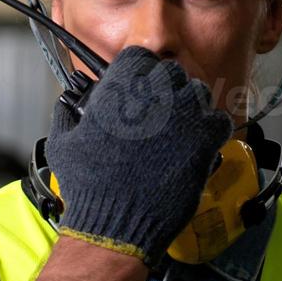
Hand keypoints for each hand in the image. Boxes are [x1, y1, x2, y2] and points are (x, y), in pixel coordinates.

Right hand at [45, 45, 233, 268]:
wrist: (116, 223)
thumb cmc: (88, 185)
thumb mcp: (62, 144)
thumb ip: (65, 116)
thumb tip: (66, 105)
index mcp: (120, 89)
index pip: (139, 56)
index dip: (137, 71)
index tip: (136, 86)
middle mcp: (154, 94)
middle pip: (170, 73)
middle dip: (163, 89)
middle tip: (156, 111)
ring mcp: (184, 116)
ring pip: (197, 93)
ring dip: (188, 106)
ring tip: (178, 128)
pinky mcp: (205, 141)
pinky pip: (219, 120)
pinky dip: (210, 129)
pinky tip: (197, 142)